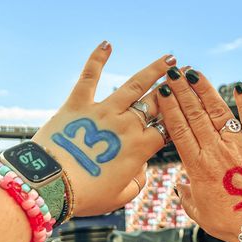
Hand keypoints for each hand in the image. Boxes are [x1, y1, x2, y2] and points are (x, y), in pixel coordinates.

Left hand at [33, 41, 175, 215]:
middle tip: (186, 76)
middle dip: (174, 89)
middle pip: (157, 103)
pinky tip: (107, 44)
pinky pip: (89, 77)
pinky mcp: (77, 104)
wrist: (50, 185)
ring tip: (169, 59)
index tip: (190, 107)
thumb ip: (137, 182)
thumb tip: (140, 168)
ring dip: (154, 70)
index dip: (180, 117)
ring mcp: (102, 111)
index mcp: (140, 148)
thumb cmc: (85, 196)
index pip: (168, 128)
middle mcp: (126, 125)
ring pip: (134, 85)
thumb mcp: (120, 197)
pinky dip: (97, 59)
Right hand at [157, 69, 241, 241]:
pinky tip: (240, 87)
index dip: (170, 108)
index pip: (179, 130)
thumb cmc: (234, 224)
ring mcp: (240, 144)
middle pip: (194, 114)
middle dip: (182, 90)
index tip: (162, 91)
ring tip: (195, 73)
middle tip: (173, 72)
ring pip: (218, 110)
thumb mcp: (202, 215)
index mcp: (198, 167)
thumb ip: (188, 199)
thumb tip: (180, 188)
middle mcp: (216, 150)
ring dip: (205, 90)